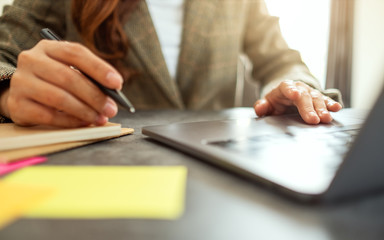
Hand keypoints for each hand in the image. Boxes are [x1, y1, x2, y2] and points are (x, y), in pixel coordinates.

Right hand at [6, 40, 122, 126]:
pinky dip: (70, 121)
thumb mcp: (70, 71)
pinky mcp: (17, 104)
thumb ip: (90, 78)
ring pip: (59, 98)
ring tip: (100, 118)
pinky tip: (83, 123)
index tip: (117, 84)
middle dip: (95, 96)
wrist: (22, 94)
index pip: (76, 53)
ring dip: (85, 111)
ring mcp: (21, 82)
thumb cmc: (54, 82)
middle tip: (111, 109)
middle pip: (68, 77)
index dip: (99, 68)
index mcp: (48, 47)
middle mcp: (31, 60)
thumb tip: (113, 93)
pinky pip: (48, 116)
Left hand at [254, 80, 341, 123]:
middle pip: (305, 96)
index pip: (287, 87)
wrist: (286, 96)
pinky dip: (331, 104)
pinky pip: (326, 100)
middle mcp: (299, 88)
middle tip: (313, 120)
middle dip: (309, 108)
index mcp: (284, 87)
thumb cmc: (275, 101)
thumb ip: (262, 106)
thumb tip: (260, 108)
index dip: (291, 90)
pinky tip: (337, 108)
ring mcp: (310, 92)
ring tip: (326, 118)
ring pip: (317, 99)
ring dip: (322, 109)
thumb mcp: (267, 103)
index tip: (295, 95)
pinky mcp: (318, 99)